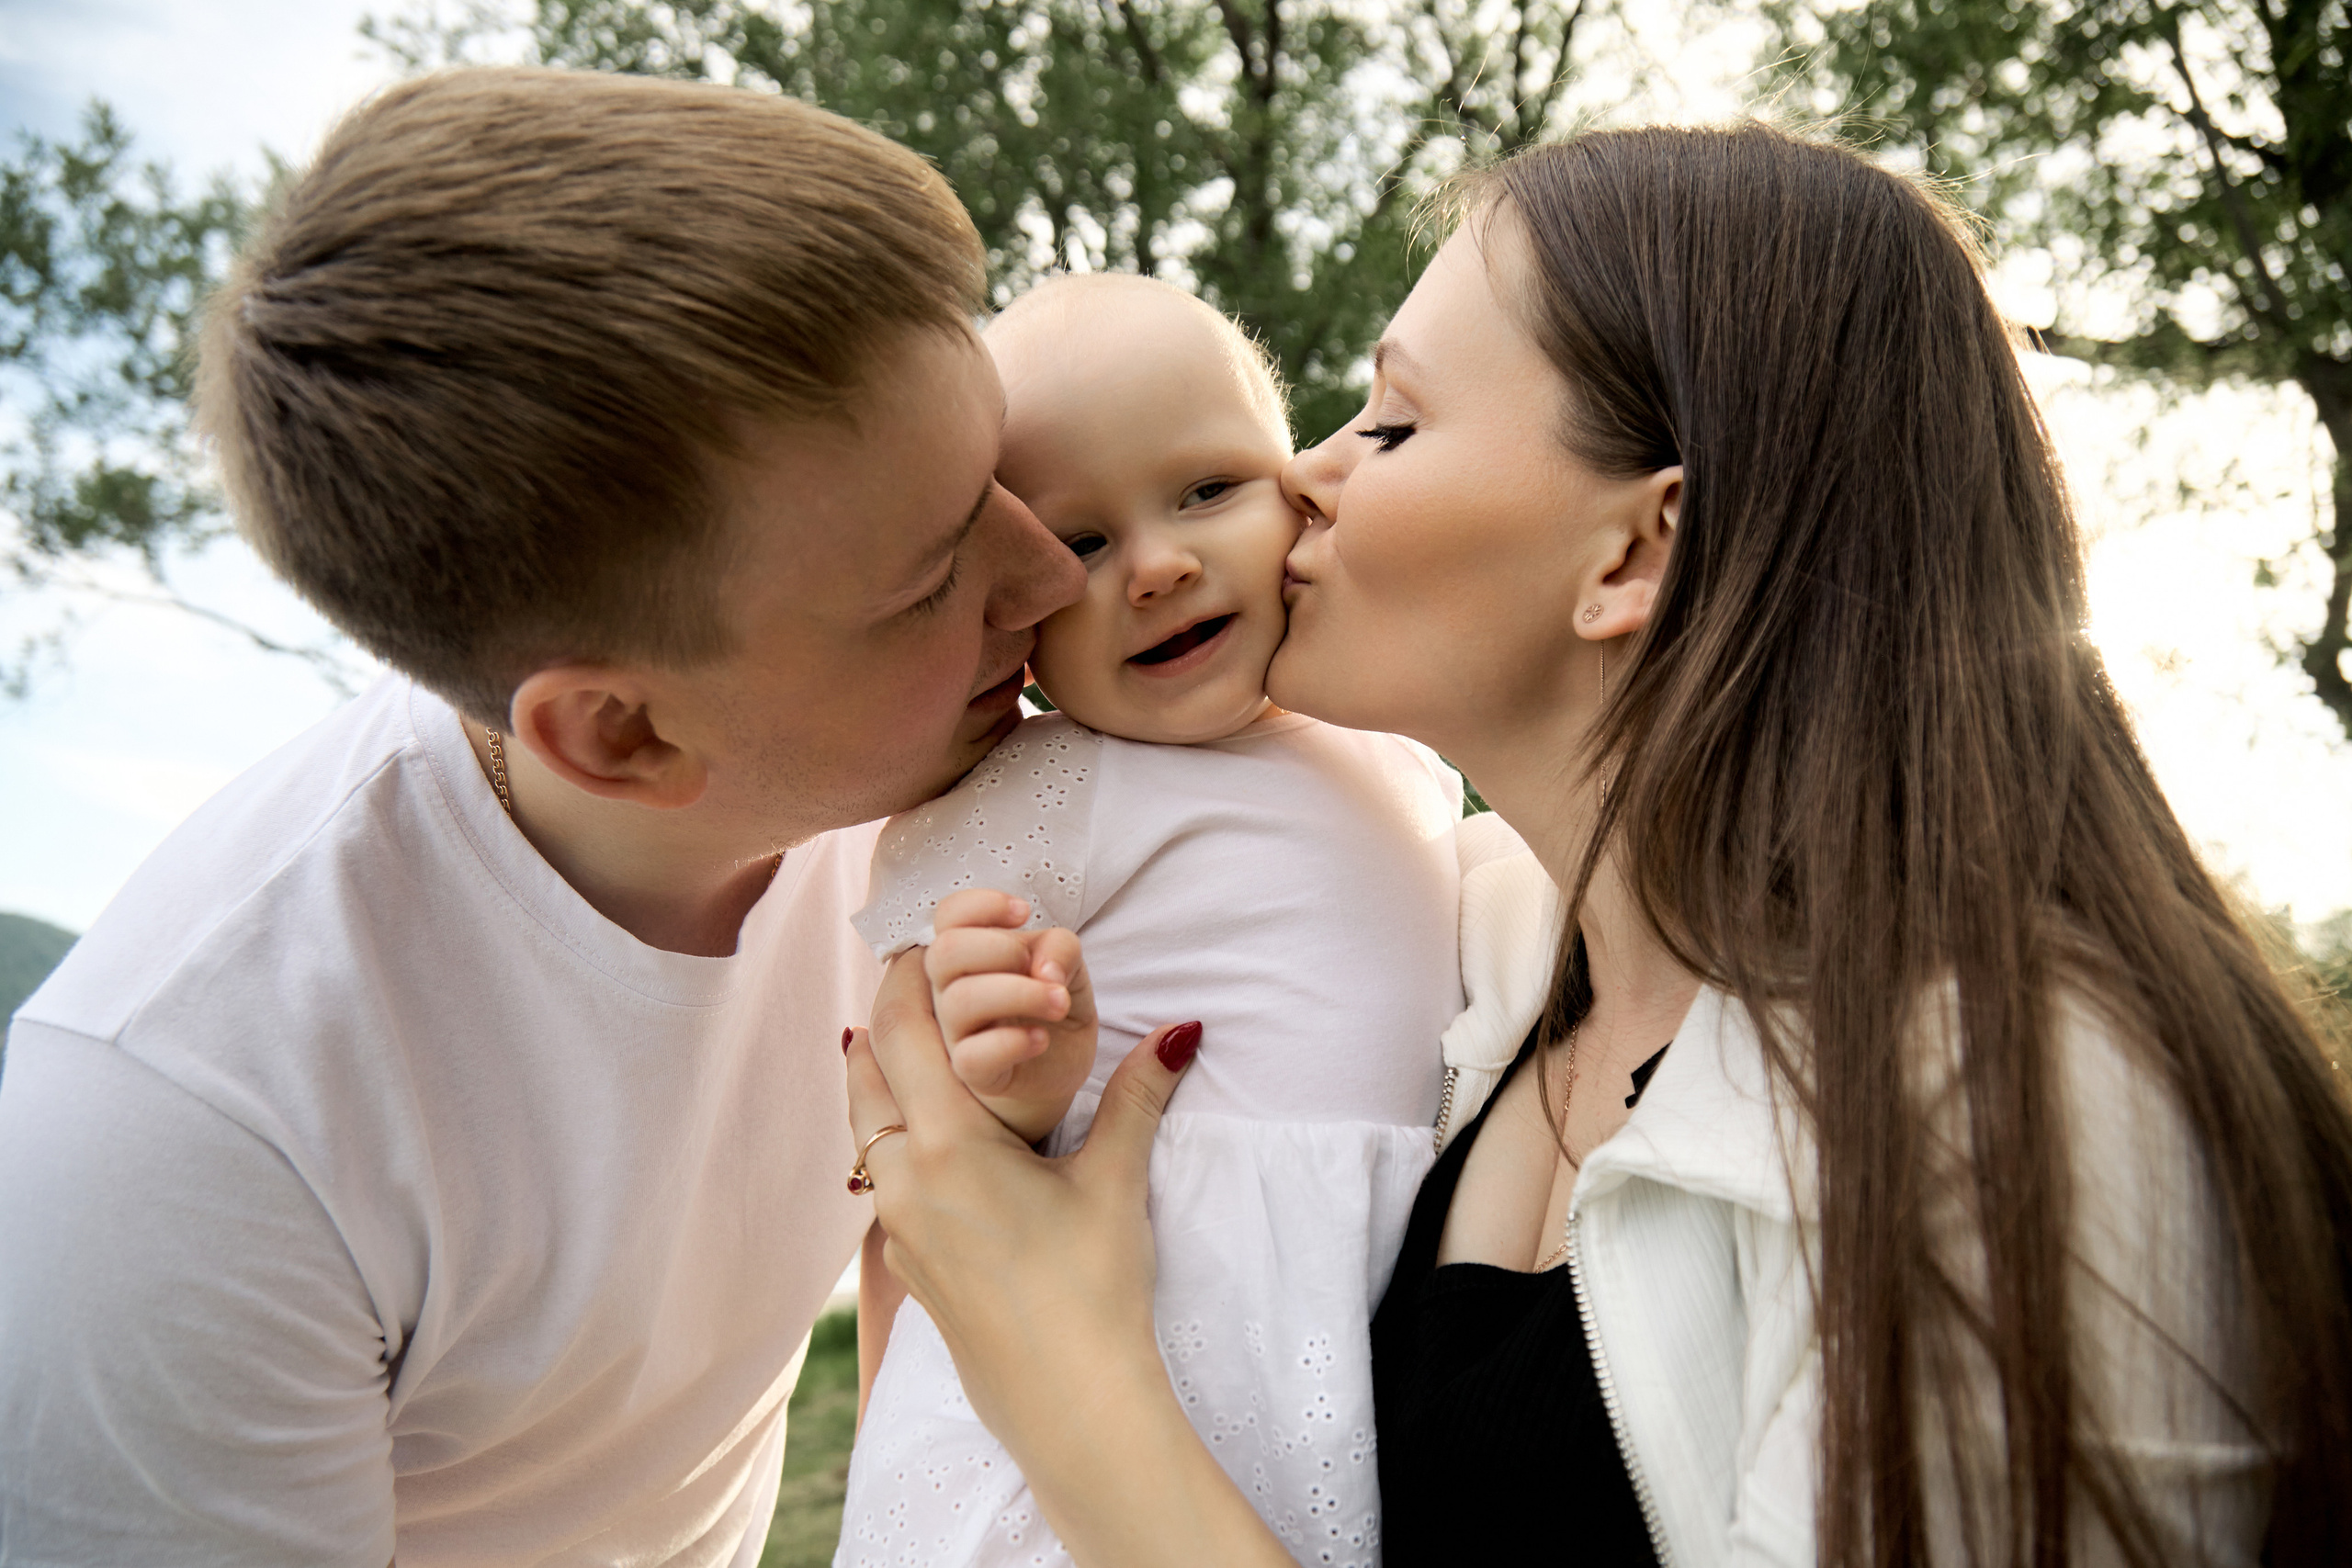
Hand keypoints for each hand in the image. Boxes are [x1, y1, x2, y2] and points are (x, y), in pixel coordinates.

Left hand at [843, 957, 1280, 1567]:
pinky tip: (921, 1130)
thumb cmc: (1092, 1291)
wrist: (1070, 1403)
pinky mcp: (908, 1263)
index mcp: (947, 1146)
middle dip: (887, 1019)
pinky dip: (888, 1133)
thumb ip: (1137, 1096)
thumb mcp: (1115, 1182)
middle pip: (867, 1072)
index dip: (908, 979)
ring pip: (863, 1128)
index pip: (904, 1033)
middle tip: (913, 977)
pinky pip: (879, 1175)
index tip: (921, 940)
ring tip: (904, 1040)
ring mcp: (898, 1227)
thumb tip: (1181, 1029)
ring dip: (878, 1077)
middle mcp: (904, 1180)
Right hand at [925, 888, 1097, 1143]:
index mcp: (969, 956)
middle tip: (1043, 969)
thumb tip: (1043, 968)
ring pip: (959, 1001)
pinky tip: (1041, 1039)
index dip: (980, 905)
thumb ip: (1058, 949)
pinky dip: (1012, 1042)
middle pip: (945, 952)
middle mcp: (951, 990)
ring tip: (1058, 1002)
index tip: (1023, 914)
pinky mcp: (974, 1074)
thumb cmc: (1051, 1008)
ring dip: (1020, 993)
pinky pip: (971, 1056)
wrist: (1059, 1069)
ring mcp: (956, 1034)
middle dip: (1002, 949)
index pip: (947, 915)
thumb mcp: (1067, 967)